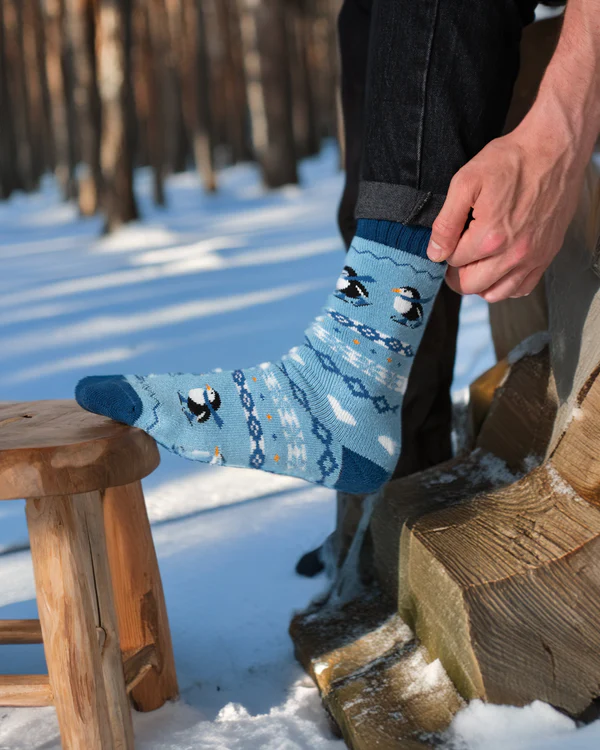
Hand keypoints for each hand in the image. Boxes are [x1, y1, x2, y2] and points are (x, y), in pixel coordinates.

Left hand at [426, 119, 586, 302]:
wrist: (554, 150)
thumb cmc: (510, 161)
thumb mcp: (466, 182)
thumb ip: (446, 222)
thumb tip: (435, 253)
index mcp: (490, 237)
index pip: (452, 262)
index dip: (447, 249)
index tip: (453, 235)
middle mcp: (513, 254)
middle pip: (470, 285)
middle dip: (458, 271)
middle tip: (458, 252)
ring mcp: (532, 258)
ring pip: (494, 293)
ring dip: (480, 282)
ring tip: (476, 261)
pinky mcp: (545, 256)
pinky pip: (521, 288)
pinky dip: (506, 285)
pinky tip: (498, 267)